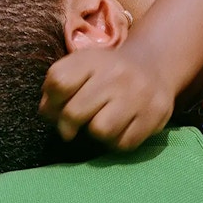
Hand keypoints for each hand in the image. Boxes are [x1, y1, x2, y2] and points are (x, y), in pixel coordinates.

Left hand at [39, 43, 173, 150]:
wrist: (153, 64)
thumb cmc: (106, 73)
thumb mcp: (81, 67)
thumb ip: (57, 86)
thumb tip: (47, 113)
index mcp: (92, 59)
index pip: (59, 81)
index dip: (50, 102)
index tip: (56, 108)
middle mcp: (116, 73)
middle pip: (74, 112)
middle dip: (67, 125)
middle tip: (73, 126)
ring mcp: (138, 94)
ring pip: (100, 130)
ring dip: (95, 133)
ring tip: (100, 123)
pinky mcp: (156, 114)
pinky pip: (124, 143)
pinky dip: (116, 142)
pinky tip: (119, 129)